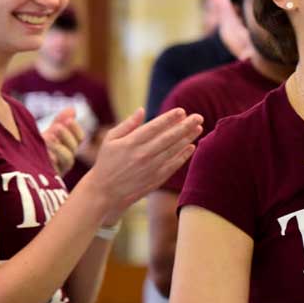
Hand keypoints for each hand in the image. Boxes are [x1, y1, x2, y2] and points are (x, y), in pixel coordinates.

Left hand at [42, 107, 85, 175]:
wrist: (21, 164)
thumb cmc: (37, 148)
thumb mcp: (48, 133)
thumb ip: (60, 122)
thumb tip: (72, 109)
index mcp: (69, 147)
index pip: (79, 138)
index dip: (75, 129)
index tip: (68, 120)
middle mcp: (67, 158)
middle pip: (74, 148)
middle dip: (66, 136)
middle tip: (56, 127)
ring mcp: (60, 169)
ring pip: (68, 159)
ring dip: (59, 147)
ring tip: (47, 138)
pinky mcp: (52, 179)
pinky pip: (56, 171)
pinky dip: (51, 161)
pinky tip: (44, 153)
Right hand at [83, 107, 202, 221]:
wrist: (105, 192)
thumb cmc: (106, 162)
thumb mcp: (110, 140)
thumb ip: (128, 124)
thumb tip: (142, 110)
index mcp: (131, 143)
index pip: (155, 127)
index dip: (170, 118)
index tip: (182, 111)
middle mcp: (143, 154)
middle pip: (169, 137)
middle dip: (185, 126)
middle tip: (198, 117)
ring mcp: (151, 168)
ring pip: (174, 150)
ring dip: (188, 138)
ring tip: (198, 128)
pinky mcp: (156, 179)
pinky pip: (173, 165)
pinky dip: (183, 156)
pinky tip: (191, 146)